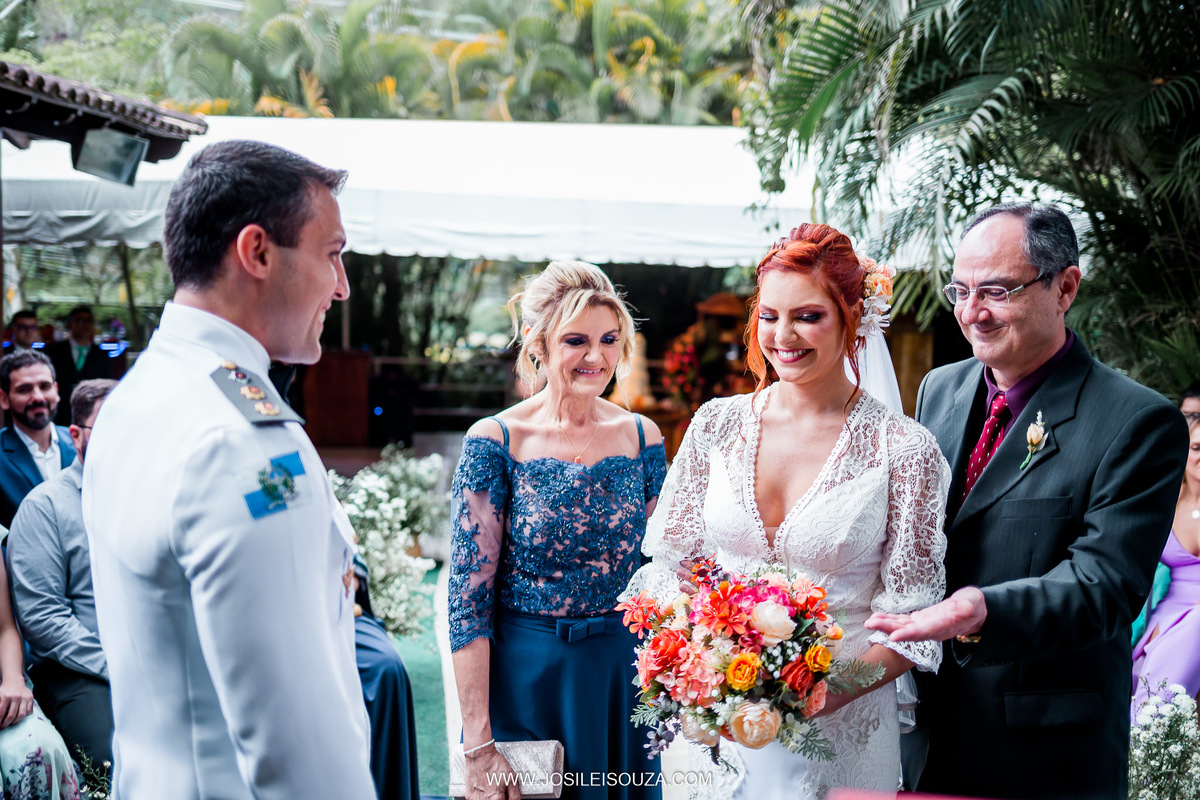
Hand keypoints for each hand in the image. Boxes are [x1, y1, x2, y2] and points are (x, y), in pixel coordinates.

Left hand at [0, 679, 32, 728]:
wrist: (14, 681)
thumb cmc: (4, 691)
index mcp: (5, 696)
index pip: (1, 713)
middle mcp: (16, 697)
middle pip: (11, 716)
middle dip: (5, 724)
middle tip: (2, 727)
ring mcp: (24, 698)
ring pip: (21, 715)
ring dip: (15, 722)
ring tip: (10, 723)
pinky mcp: (30, 698)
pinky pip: (29, 711)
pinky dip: (24, 716)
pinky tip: (18, 716)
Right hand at [464, 742, 520, 799]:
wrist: (480, 755)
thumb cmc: (494, 763)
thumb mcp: (511, 777)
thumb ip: (514, 794)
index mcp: (496, 797)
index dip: (505, 799)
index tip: (505, 795)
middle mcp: (485, 799)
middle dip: (497, 798)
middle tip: (498, 790)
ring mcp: (475, 798)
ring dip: (489, 799)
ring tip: (490, 788)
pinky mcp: (469, 794)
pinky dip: (480, 797)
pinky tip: (483, 788)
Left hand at [864, 586, 986, 642]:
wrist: (973, 611)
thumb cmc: (973, 606)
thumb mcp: (973, 604)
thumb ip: (969, 607)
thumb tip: (966, 609)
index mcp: (942, 627)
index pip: (923, 632)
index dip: (908, 635)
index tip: (893, 637)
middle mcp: (930, 630)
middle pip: (907, 631)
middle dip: (888, 629)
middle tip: (870, 625)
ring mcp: (923, 626)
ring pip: (901, 627)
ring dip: (885, 624)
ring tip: (869, 622)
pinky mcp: (919, 620)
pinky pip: (902, 621)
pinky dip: (889, 619)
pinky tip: (877, 617)